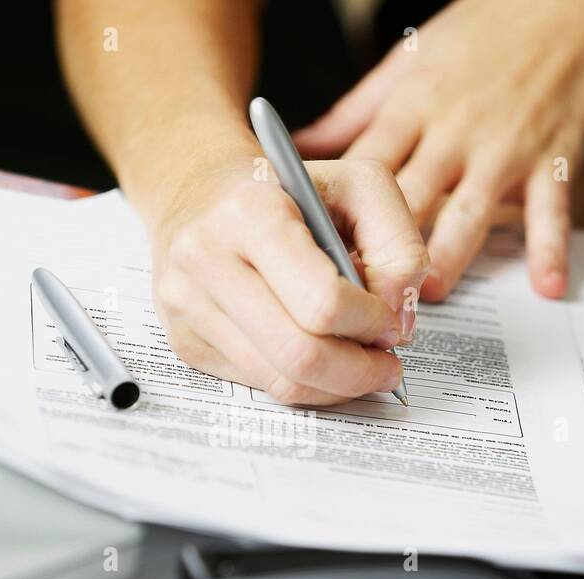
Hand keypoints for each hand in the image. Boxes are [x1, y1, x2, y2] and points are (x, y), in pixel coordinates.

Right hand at [147, 154, 429, 404]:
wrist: (202, 195)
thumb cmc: (289, 193)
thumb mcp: (361, 187)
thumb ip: (399, 245)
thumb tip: (396, 317)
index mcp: (250, 213)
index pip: (322, 302)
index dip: (370, 323)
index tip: (390, 322)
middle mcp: (206, 258)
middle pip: (300, 354)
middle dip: (359, 370)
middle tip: (386, 363)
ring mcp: (188, 305)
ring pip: (280, 382)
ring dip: (336, 385)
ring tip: (361, 364)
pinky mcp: (185, 340)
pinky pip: (258, 386)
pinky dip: (304, 384)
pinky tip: (321, 359)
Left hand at [294, 0, 583, 300]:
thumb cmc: (491, 24)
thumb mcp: (412, 57)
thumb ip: (355, 110)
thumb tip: (299, 147)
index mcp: (412, 105)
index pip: (363, 169)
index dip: (337, 217)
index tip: (319, 258)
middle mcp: (454, 130)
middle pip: (408, 199)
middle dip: (384, 250)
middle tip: (363, 297)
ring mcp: (506, 146)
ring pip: (469, 211)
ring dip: (448, 256)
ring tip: (428, 294)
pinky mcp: (556, 156)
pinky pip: (550, 209)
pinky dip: (550, 248)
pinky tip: (546, 286)